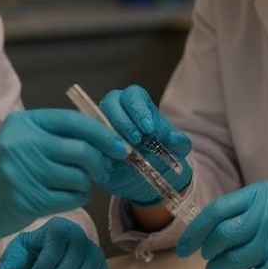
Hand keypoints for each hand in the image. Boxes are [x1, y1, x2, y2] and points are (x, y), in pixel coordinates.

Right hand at [0, 109, 126, 250]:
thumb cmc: (1, 168)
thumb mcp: (21, 139)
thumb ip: (55, 135)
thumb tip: (103, 138)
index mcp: (25, 124)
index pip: (74, 122)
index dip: (102, 133)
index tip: (118, 145)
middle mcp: (24, 145)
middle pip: (82, 151)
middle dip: (100, 162)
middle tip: (102, 169)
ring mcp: (25, 173)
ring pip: (80, 177)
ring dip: (86, 183)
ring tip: (75, 184)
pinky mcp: (29, 200)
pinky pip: (71, 198)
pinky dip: (78, 198)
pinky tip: (67, 196)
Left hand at [0, 217, 109, 268]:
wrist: (44, 262)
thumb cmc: (30, 255)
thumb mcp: (16, 256)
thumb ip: (10, 264)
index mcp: (59, 227)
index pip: (58, 240)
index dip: (46, 263)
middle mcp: (80, 236)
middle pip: (73, 262)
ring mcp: (93, 252)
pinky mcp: (101, 268)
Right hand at [97, 84, 192, 205]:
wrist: (142, 173)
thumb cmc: (155, 151)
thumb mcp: (169, 148)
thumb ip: (177, 143)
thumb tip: (180, 141)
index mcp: (135, 102)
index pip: (133, 95)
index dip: (139, 110)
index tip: (148, 128)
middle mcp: (114, 108)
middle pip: (112, 103)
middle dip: (124, 121)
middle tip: (136, 140)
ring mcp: (99, 123)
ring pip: (96, 119)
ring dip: (110, 134)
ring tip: (124, 152)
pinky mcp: (90, 139)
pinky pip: (87, 138)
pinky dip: (97, 148)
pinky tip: (109, 162)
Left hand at [176, 181, 267, 268]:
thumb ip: (241, 212)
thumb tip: (202, 231)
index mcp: (262, 193)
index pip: (218, 211)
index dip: (196, 231)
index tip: (185, 247)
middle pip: (223, 235)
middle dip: (208, 250)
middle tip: (207, 258)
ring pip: (234, 258)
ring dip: (219, 268)